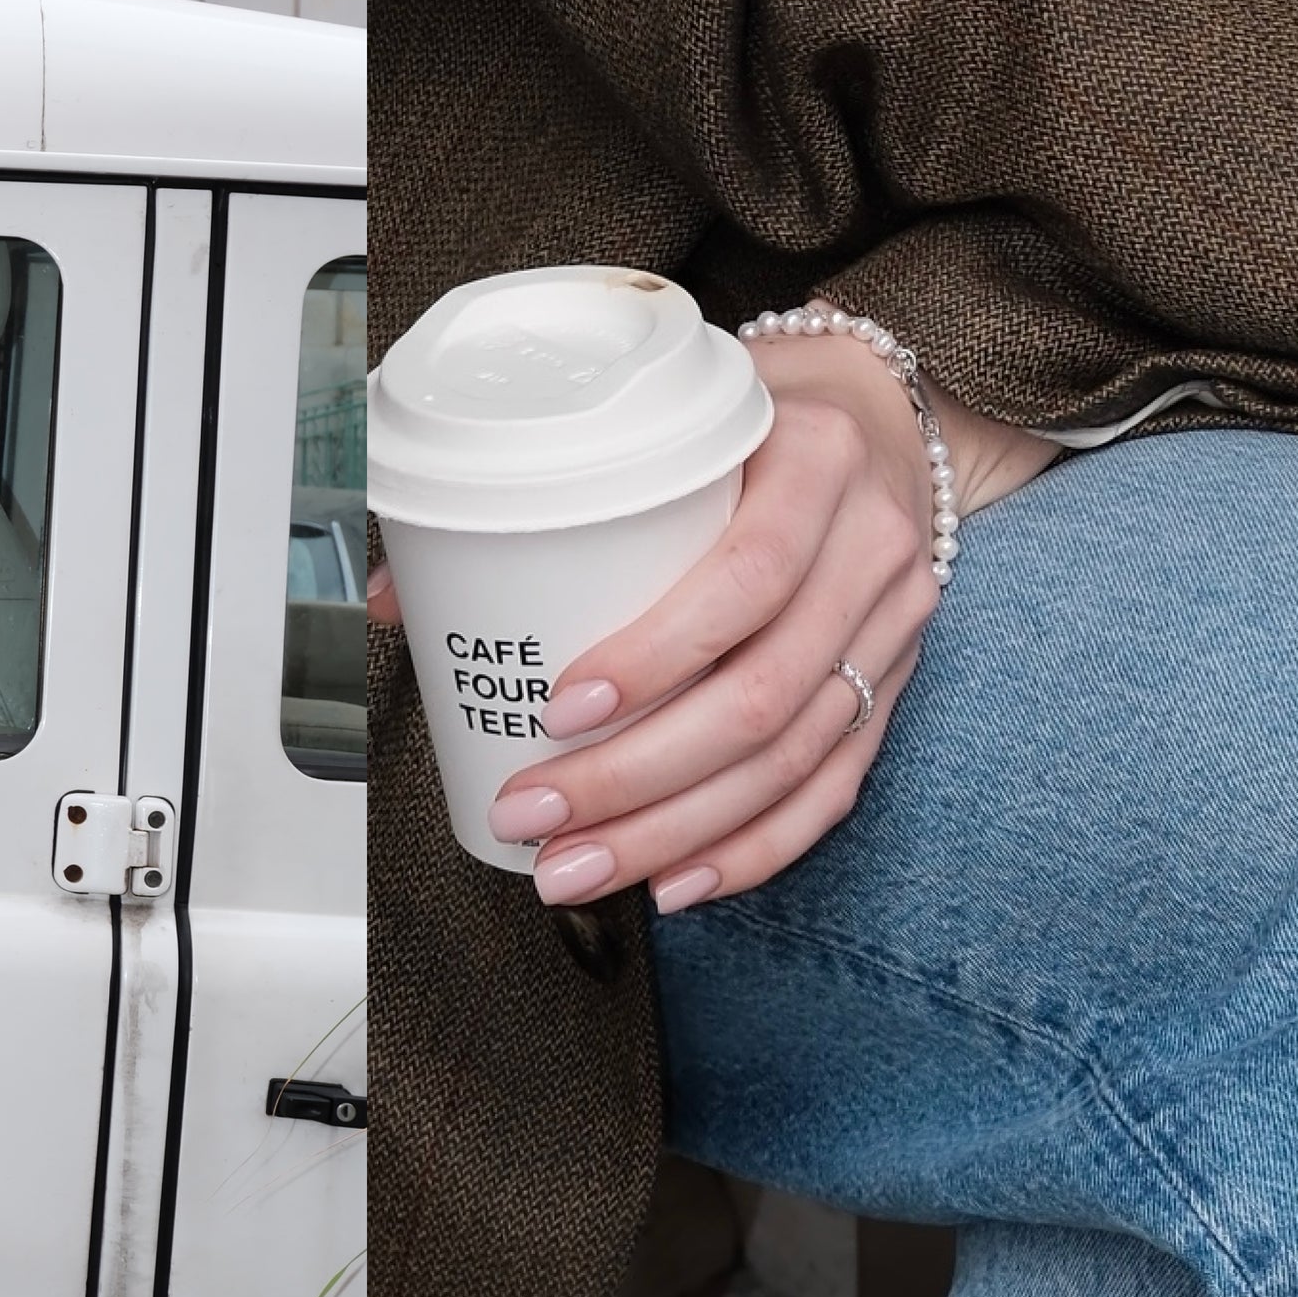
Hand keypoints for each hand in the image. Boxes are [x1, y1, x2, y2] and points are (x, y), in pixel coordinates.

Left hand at [435, 309, 1052, 912]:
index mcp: (815, 457)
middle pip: (763, 695)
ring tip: (577, 865)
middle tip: (536, 814)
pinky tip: (678, 881)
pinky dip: (751, 848)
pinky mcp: (895, 683)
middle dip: (636, 778)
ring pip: (791, 760)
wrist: (879, 415)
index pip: (747, 576)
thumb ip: (543, 492)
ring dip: (674, 832)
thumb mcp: (669, 418)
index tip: (558, 706)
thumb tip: (403, 598)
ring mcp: (892, 623)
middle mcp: (869, 545)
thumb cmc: (752, 416)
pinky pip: (831, 788)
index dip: (655, 656)